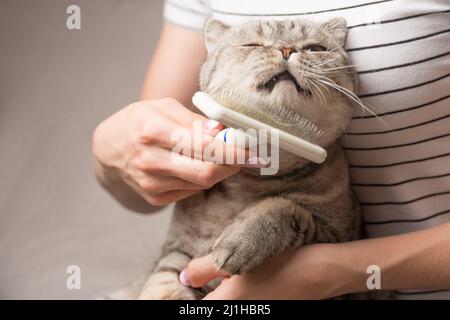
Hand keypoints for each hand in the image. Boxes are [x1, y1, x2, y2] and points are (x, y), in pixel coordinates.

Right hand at [93, 98, 260, 206]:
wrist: (108, 149)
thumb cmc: (137, 121)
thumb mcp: (162, 107)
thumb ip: (193, 120)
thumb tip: (222, 131)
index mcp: (151, 131)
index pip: (202, 146)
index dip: (233, 150)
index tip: (255, 150)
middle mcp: (149, 161)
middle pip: (206, 172)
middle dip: (234, 165)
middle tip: (250, 156)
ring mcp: (151, 183)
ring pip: (202, 182)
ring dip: (220, 169)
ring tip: (223, 155)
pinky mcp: (155, 197)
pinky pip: (192, 190)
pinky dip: (202, 177)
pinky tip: (197, 165)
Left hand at [180, 244, 344, 299]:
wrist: (315, 272)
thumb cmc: (275, 264)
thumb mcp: (234, 260)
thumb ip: (203, 269)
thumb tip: (184, 277)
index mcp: (225, 306)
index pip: (194, 305)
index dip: (187, 295)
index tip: (189, 282)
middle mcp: (236, 313)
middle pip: (210, 302)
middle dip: (202, 291)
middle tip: (204, 273)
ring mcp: (251, 311)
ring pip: (224, 301)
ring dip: (218, 290)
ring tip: (224, 272)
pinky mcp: (262, 306)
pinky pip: (237, 302)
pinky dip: (232, 292)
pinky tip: (241, 276)